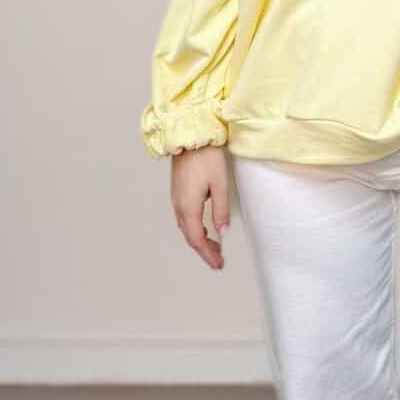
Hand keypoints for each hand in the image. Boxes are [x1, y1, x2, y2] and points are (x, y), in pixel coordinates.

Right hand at [170, 143, 230, 270]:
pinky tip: (204, 227)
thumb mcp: (219, 185)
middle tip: (218, 260)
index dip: (208, 254)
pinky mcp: (177, 191)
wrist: (191, 135)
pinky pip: (184, 217)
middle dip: (204, 250)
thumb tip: (222, 233)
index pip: (197, 240)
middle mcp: (179, 205)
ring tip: (214, 247)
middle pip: (190, 236)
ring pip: (186, 227)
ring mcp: (176, 198)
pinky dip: (194, 228)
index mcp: (188, 207)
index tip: (219, 264)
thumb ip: (220, 210)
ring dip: (199, 239)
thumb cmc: (206, 157)